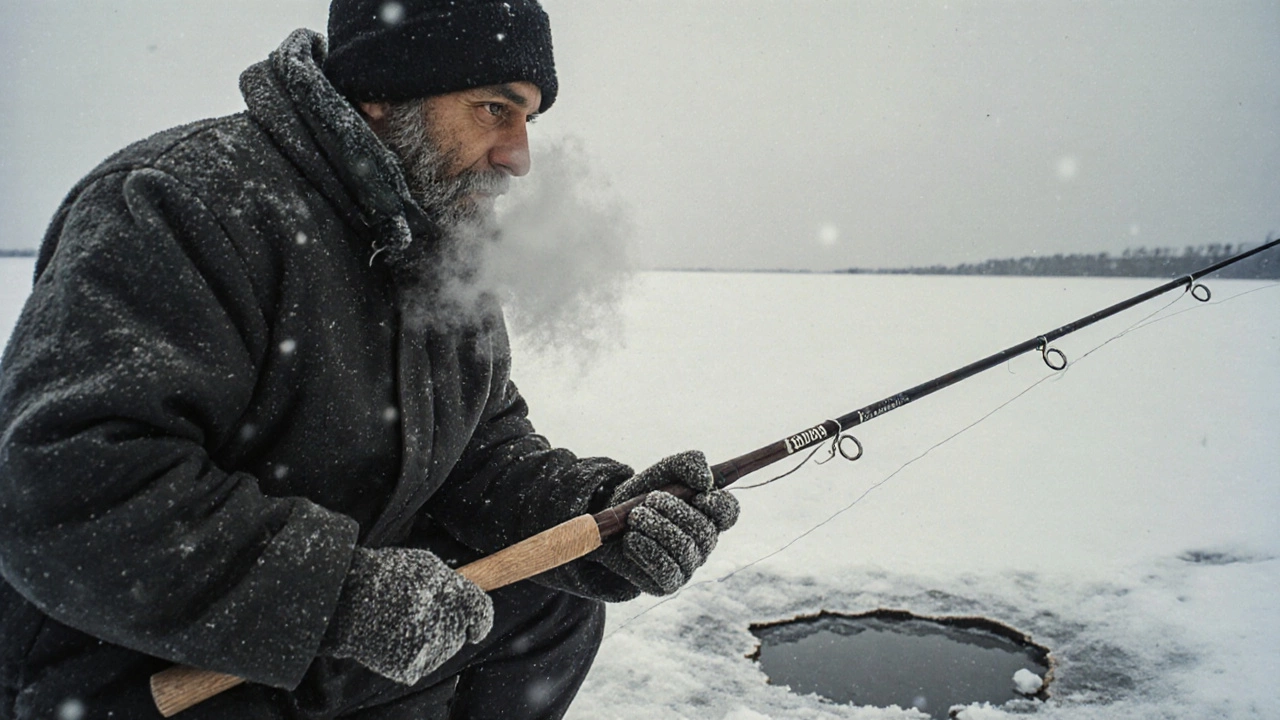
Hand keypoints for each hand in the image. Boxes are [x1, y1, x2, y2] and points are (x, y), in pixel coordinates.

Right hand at [321, 547, 492, 684]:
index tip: (475, 626)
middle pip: (459, 633)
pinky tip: (395, 635)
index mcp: (456, 597)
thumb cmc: (386, 577)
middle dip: (447, 624)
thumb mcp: (427, 567)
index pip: (481, 614)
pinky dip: (411, 652)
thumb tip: (470, 600)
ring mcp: (431, 649)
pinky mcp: (413, 667)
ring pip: (441, 649)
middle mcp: (448, 624)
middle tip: (419, 612)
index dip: (479, 620)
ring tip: (402, 620)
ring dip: (429, 638)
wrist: (346, 600)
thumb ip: (455, 585)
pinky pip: (421, 661)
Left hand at [596, 450, 738, 595]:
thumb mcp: (662, 472)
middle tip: (649, 500)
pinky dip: (647, 550)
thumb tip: (706, 479)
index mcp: (707, 513)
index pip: (729, 512)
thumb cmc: (641, 497)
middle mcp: (702, 542)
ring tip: (635, 517)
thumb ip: (688, 464)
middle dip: (674, 512)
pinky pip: (666, 569)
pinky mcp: (668, 582)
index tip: (697, 495)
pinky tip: (632, 539)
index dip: (718, 504)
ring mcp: (687, 564)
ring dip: (656, 527)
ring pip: (684, 549)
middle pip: (704, 531)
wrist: (608, 524)